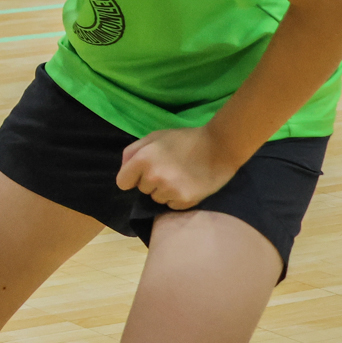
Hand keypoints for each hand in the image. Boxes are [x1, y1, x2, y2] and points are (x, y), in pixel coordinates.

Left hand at [114, 126, 239, 208]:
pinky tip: (188, 185)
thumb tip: (122, 169)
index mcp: (143, 159)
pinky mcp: (185, 201)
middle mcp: (153, 177)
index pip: (122, 182)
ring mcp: (169, 190)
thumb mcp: (154, 137)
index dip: (131, 177)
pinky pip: (172, 206)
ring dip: (164, 191)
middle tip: (168, 168)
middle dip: (151, 181)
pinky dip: (177, 198)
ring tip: (180, 176)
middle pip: (142, 190)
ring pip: (156, 198)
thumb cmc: (184, 140)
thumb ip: (133, 151)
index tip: (141, 174)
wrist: (219, 147)